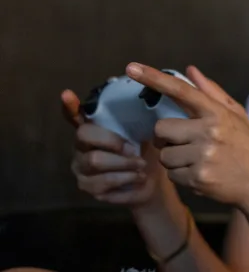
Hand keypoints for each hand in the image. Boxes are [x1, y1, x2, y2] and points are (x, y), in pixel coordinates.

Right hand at [62, 88, 165, 207]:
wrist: (151, 183)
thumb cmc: (144, 152)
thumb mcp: (144, 134)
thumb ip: (138, 119)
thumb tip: (147, 96)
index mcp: (94, 128)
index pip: (75, 115)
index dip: (70, 106)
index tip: (67, 93)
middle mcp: (81, 146)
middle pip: (84, 136)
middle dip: (113, 141)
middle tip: (135, 149)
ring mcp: (81, 167)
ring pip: (95, 161)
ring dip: (124, 163)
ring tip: (142, 166)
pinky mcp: (86, 186)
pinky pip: (101, 182)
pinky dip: (125, 179)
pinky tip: (138, 178)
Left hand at [124, 63, 248, 217]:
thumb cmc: (246, 146)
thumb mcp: (236, 115)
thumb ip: (212, 92)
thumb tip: (190, 70)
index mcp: (217, 113)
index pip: (181, 91)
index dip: (154, 78)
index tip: (131, 68)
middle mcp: (209, 132)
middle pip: (161, 129)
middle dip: (167, 138)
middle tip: (185, 143)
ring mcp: (203, 156)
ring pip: (164, 155)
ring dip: (174, 159)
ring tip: (197, 161)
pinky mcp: (197, 178)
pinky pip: (171, 175)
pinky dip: (181, 176)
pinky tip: (200, 174)